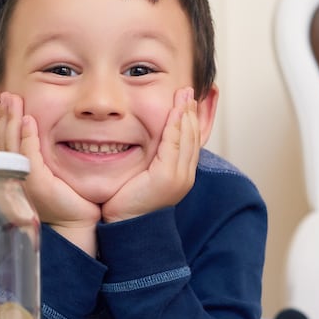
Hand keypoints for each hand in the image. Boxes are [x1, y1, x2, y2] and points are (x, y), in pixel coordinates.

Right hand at [0, 92, 100, 251]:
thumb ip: (43, 156)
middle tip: (6, 93)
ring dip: (12, 120)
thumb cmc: (70, 199)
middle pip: (3, 142)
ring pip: (11, 146)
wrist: (78, 224)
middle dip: (5, 116)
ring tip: (13, 100)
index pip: (5, 145)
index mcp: (14, 176)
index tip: (8, 102)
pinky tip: (29, 120)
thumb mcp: (51, 173)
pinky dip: (27, 136)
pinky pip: (27, 156)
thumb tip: (40, 132)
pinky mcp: (36, 185)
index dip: (4, 123)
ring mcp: (21, 183)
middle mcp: (12, 180)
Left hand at [102, 87, 199, 222]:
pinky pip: (174, 144)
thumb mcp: (143, 176)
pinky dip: (176, 125)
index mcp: (180, 175)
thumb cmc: (128, 203)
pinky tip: (175, 110)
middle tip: (189, 90)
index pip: (191, 141)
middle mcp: (185, 176)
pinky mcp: (167, 177)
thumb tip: (146, 144)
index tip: (187, 101)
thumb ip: (149, 160)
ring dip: (186, 113)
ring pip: (187, 138)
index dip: (190, 119)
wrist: (125, 227)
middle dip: (191, 111)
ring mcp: (179, 177)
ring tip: (184, 94)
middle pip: (194, 136)